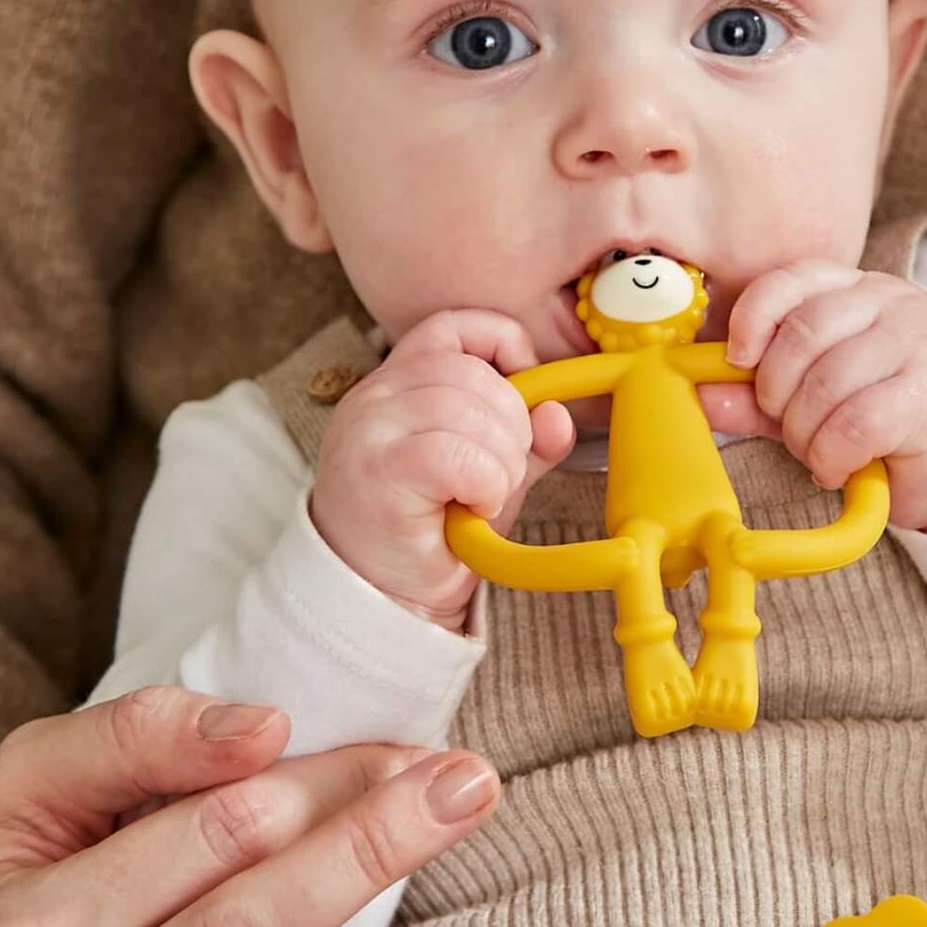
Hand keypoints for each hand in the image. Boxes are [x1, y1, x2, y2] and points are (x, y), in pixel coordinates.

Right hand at [311, 309, 574, 628]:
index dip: (503, 346)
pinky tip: (473, 506)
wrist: (384, 600)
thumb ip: (527, 440)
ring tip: (486, 495)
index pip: (453, 326)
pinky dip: (483, 482)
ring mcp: (368, 429)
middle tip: (502, 473)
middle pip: (471, 371)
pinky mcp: (375, 469)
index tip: (526, 395)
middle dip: (512, 423)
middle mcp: (375, 396)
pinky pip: (454, 453)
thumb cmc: (431, 534)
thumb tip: (558, 412)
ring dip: (500, 459)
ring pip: (466, 408)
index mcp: (398, 383)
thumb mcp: (492, 475)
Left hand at [725, 261, 926, 532]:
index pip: (791, 281)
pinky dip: (832, 455)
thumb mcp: (818, 402)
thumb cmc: (892, 425)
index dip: (752, 319)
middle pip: (801, 337)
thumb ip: (760, 397)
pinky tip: (840, 467)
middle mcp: (891, 302)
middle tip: (790, 430)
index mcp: (858, 290)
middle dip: (778, 397)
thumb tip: (702, 396)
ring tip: (820, 453)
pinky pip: (854, 423)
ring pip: (824, 385)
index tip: (737, 361)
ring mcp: (918, 340)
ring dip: (806, 436)